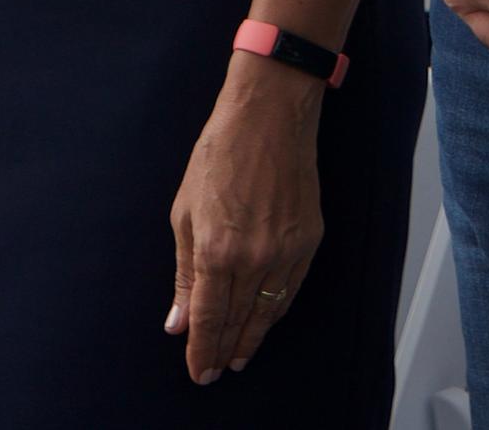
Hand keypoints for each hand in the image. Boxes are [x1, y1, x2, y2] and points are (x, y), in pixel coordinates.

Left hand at [168, 56, 325, 383]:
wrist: (270, 116)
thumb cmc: (219, 155)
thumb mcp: (185, 211)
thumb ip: (184, 272)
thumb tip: (178, 321)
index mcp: (216, 251)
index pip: (208, 319)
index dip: (201, 351)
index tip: (197, 372)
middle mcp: (254, 259)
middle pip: (237, 321)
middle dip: (224, 350)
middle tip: (215, 370)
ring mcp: (286, 252)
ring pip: (267, 313)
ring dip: (251, 338)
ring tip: (239, 357)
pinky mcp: (310, 242)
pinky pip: (290, 291)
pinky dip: (275, 313)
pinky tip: (265, 322)